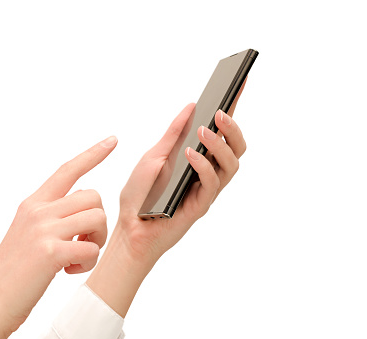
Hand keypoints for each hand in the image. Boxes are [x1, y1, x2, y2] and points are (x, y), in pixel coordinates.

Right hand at [0, 136, 116, 338]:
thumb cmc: (13, 272)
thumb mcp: (27, 233)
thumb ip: (50, 216)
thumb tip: (82, 208)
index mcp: (33, 204)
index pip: (67, 170)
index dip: (92, 154)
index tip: (112, 140)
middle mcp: (38, 211)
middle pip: (93, 196)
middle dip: (99, 221)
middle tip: (85, 243)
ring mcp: (43, 230)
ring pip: (97, 217)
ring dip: (96, 242)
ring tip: (76, 258)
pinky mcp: (50, 252)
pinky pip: (92, 249)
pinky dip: (88, 263)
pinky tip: (69, 271)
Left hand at [116, 87, 246, 264]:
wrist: (128, 226)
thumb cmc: (140, 193)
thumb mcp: (154, 155)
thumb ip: (174, 133)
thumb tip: (191, 105)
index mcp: (198, 158)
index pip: (220, 131)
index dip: (232, 108)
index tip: (238, 82)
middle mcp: (207, 172)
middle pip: (236, 148)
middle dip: (233, 128)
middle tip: (221, 111)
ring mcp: (206, 190)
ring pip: (231, 165)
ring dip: (220, 144)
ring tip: (204, 130)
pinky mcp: (200, 205)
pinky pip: (212, 183)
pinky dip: (203, 165)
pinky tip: (190, 154)